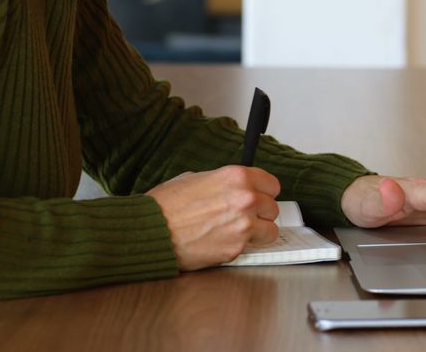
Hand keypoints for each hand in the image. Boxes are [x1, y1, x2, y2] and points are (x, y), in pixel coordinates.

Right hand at [145, 166, 280, 270]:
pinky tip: (223, 241)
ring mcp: (243, 225)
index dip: (264, 192)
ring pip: (270, 231)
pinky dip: (241, 247)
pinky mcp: (236, 248)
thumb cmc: (166, 205)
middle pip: (273, 208)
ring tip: (238, 232)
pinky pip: (252, 248)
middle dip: (260, 213)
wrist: (152, 231)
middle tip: (245, 217)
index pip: (272, 184)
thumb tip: (233, 188)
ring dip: (258, 232)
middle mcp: (245, 199)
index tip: (260, 197)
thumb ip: (223, 183)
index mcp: (236, 177)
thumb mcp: (196, 178)